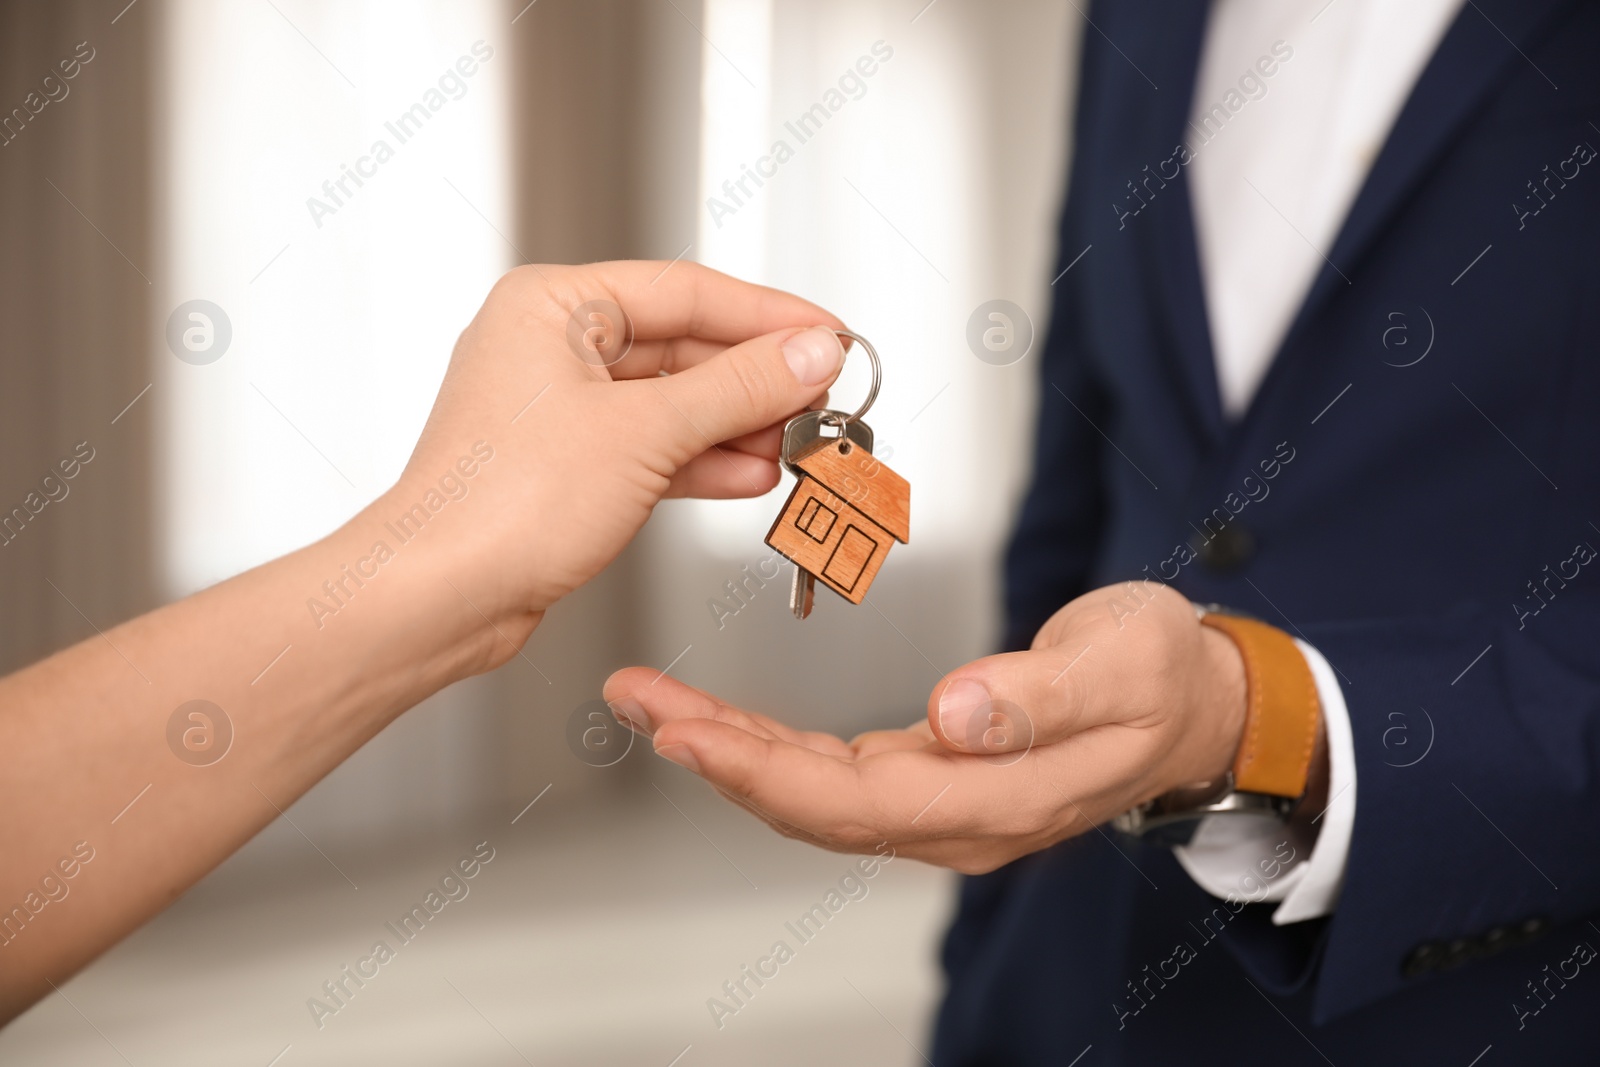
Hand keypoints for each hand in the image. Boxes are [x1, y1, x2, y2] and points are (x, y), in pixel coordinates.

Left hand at [394, 260, 845, 644]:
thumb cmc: (498, 506)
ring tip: (796, 441)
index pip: (686, 290)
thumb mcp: (646, 432)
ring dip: (738, 425)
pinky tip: (752, 473)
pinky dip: (704, 461)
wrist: (442, 597)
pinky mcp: (569, 468)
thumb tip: (809, 354)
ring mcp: (559, 411)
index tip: (827, 334)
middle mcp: (551, 348)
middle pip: (684, 347)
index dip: (768, 316)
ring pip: (673, 403)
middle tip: (821, 396)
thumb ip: (739, 388)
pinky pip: (655, 448)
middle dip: (757, 380)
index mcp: (553, 306)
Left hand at [603, 584, 1249, 872]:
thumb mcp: (1124, 664)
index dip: (763, 773)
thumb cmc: (1164, 674)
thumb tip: (958, 716)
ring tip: (655, 706)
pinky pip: (834, 774)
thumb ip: (1043, 695)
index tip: (686, 734)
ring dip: (730, 753)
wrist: (1198, 700)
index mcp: (1000, 798)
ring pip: (814, 793)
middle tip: (637, 705)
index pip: (857, 803)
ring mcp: (945, 802)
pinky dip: (771, 747)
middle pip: (814, 805)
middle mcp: (960, 816)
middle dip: (717, 758)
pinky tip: (725, 722)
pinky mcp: (934, 774)